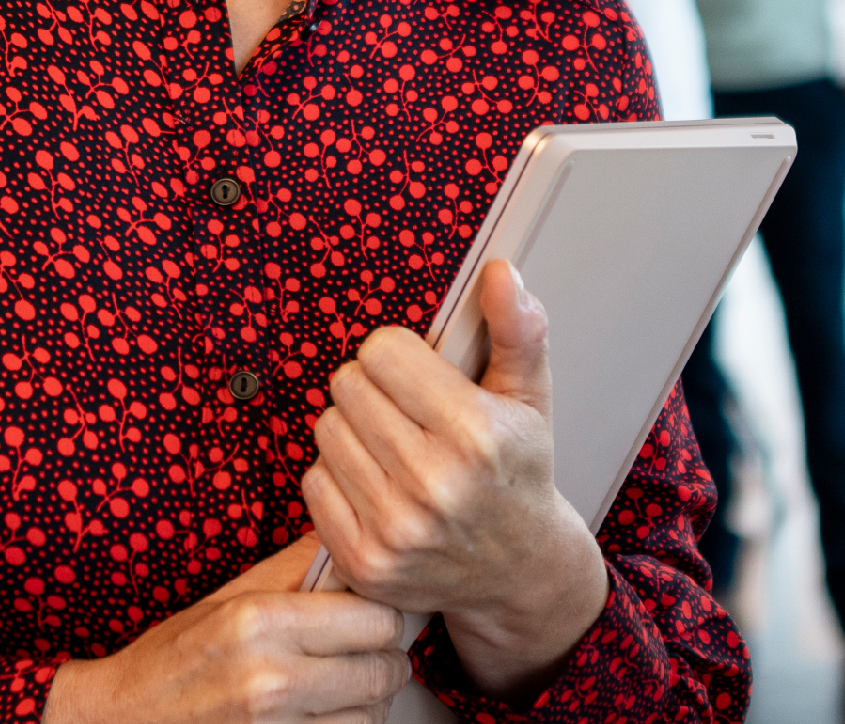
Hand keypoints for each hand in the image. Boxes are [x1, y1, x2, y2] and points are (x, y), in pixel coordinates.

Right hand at [44, 539, 405, 723]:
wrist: (123, 720)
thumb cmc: (175, 657)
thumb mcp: (229, 600)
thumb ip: (296, 568)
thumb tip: (352, 536)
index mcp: (259, 622)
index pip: (375, 617)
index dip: (382, 613)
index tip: (371, 613)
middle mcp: (270, 679)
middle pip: (383, 668)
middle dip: (383, 658)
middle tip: (366, 651)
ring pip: (373, 714)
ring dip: (368, 700)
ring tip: (342, 685)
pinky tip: (325, 712)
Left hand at [304, 261, 609, 698]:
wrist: (519, 571)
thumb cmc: (518, 472)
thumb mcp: (530, 396)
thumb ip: (516, 328)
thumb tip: (499, 272)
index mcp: (476, 434)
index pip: (382, 351)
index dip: (400, 356)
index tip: (422, 377)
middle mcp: (434, 484)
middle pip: (348, 385)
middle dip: (375, 389)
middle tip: (407, 414)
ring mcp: (396, 529)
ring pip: (327, 430)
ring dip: (354, 431)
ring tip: (394, 448)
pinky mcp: (365, 562)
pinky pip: (314, 482)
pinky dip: (339, 477)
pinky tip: (378, 486)